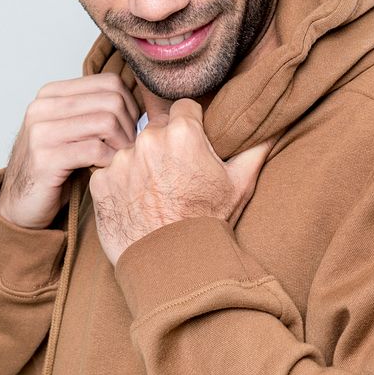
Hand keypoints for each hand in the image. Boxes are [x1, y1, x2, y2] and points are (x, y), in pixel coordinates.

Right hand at [0, 73, 139, 228]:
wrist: (20, 203)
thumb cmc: (55, 167)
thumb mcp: (73, 130)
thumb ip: (95, 110)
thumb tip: (141, 102)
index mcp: (51, 94)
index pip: (108, 82)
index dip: (130, 106)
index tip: (130, 129)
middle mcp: (42, 107)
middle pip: (111, 101)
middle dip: (129, 127)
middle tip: (129, 148)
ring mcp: (40, 132)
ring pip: (106, 122)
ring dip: (122, 145)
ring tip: (119, 159)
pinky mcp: (44, 159)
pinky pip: (95, 150)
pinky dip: (109, 161)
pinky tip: (106, 170)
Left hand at [89, 98, 271, 264]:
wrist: (172, 266)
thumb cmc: (208, 223)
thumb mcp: (240, 184)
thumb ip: (255, 147)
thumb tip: (273, 125)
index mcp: (182, 133)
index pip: (183, 108)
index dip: (189, 125)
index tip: (191, 146)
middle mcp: (147, 140)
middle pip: (155, 128)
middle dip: (164, 145)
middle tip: (174, 176)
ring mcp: (120, 160)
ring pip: (131, 150)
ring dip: (139, 165)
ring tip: (154, 194)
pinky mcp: (100, 181)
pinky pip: (109, 172)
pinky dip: (119, 185)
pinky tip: (135, 203)